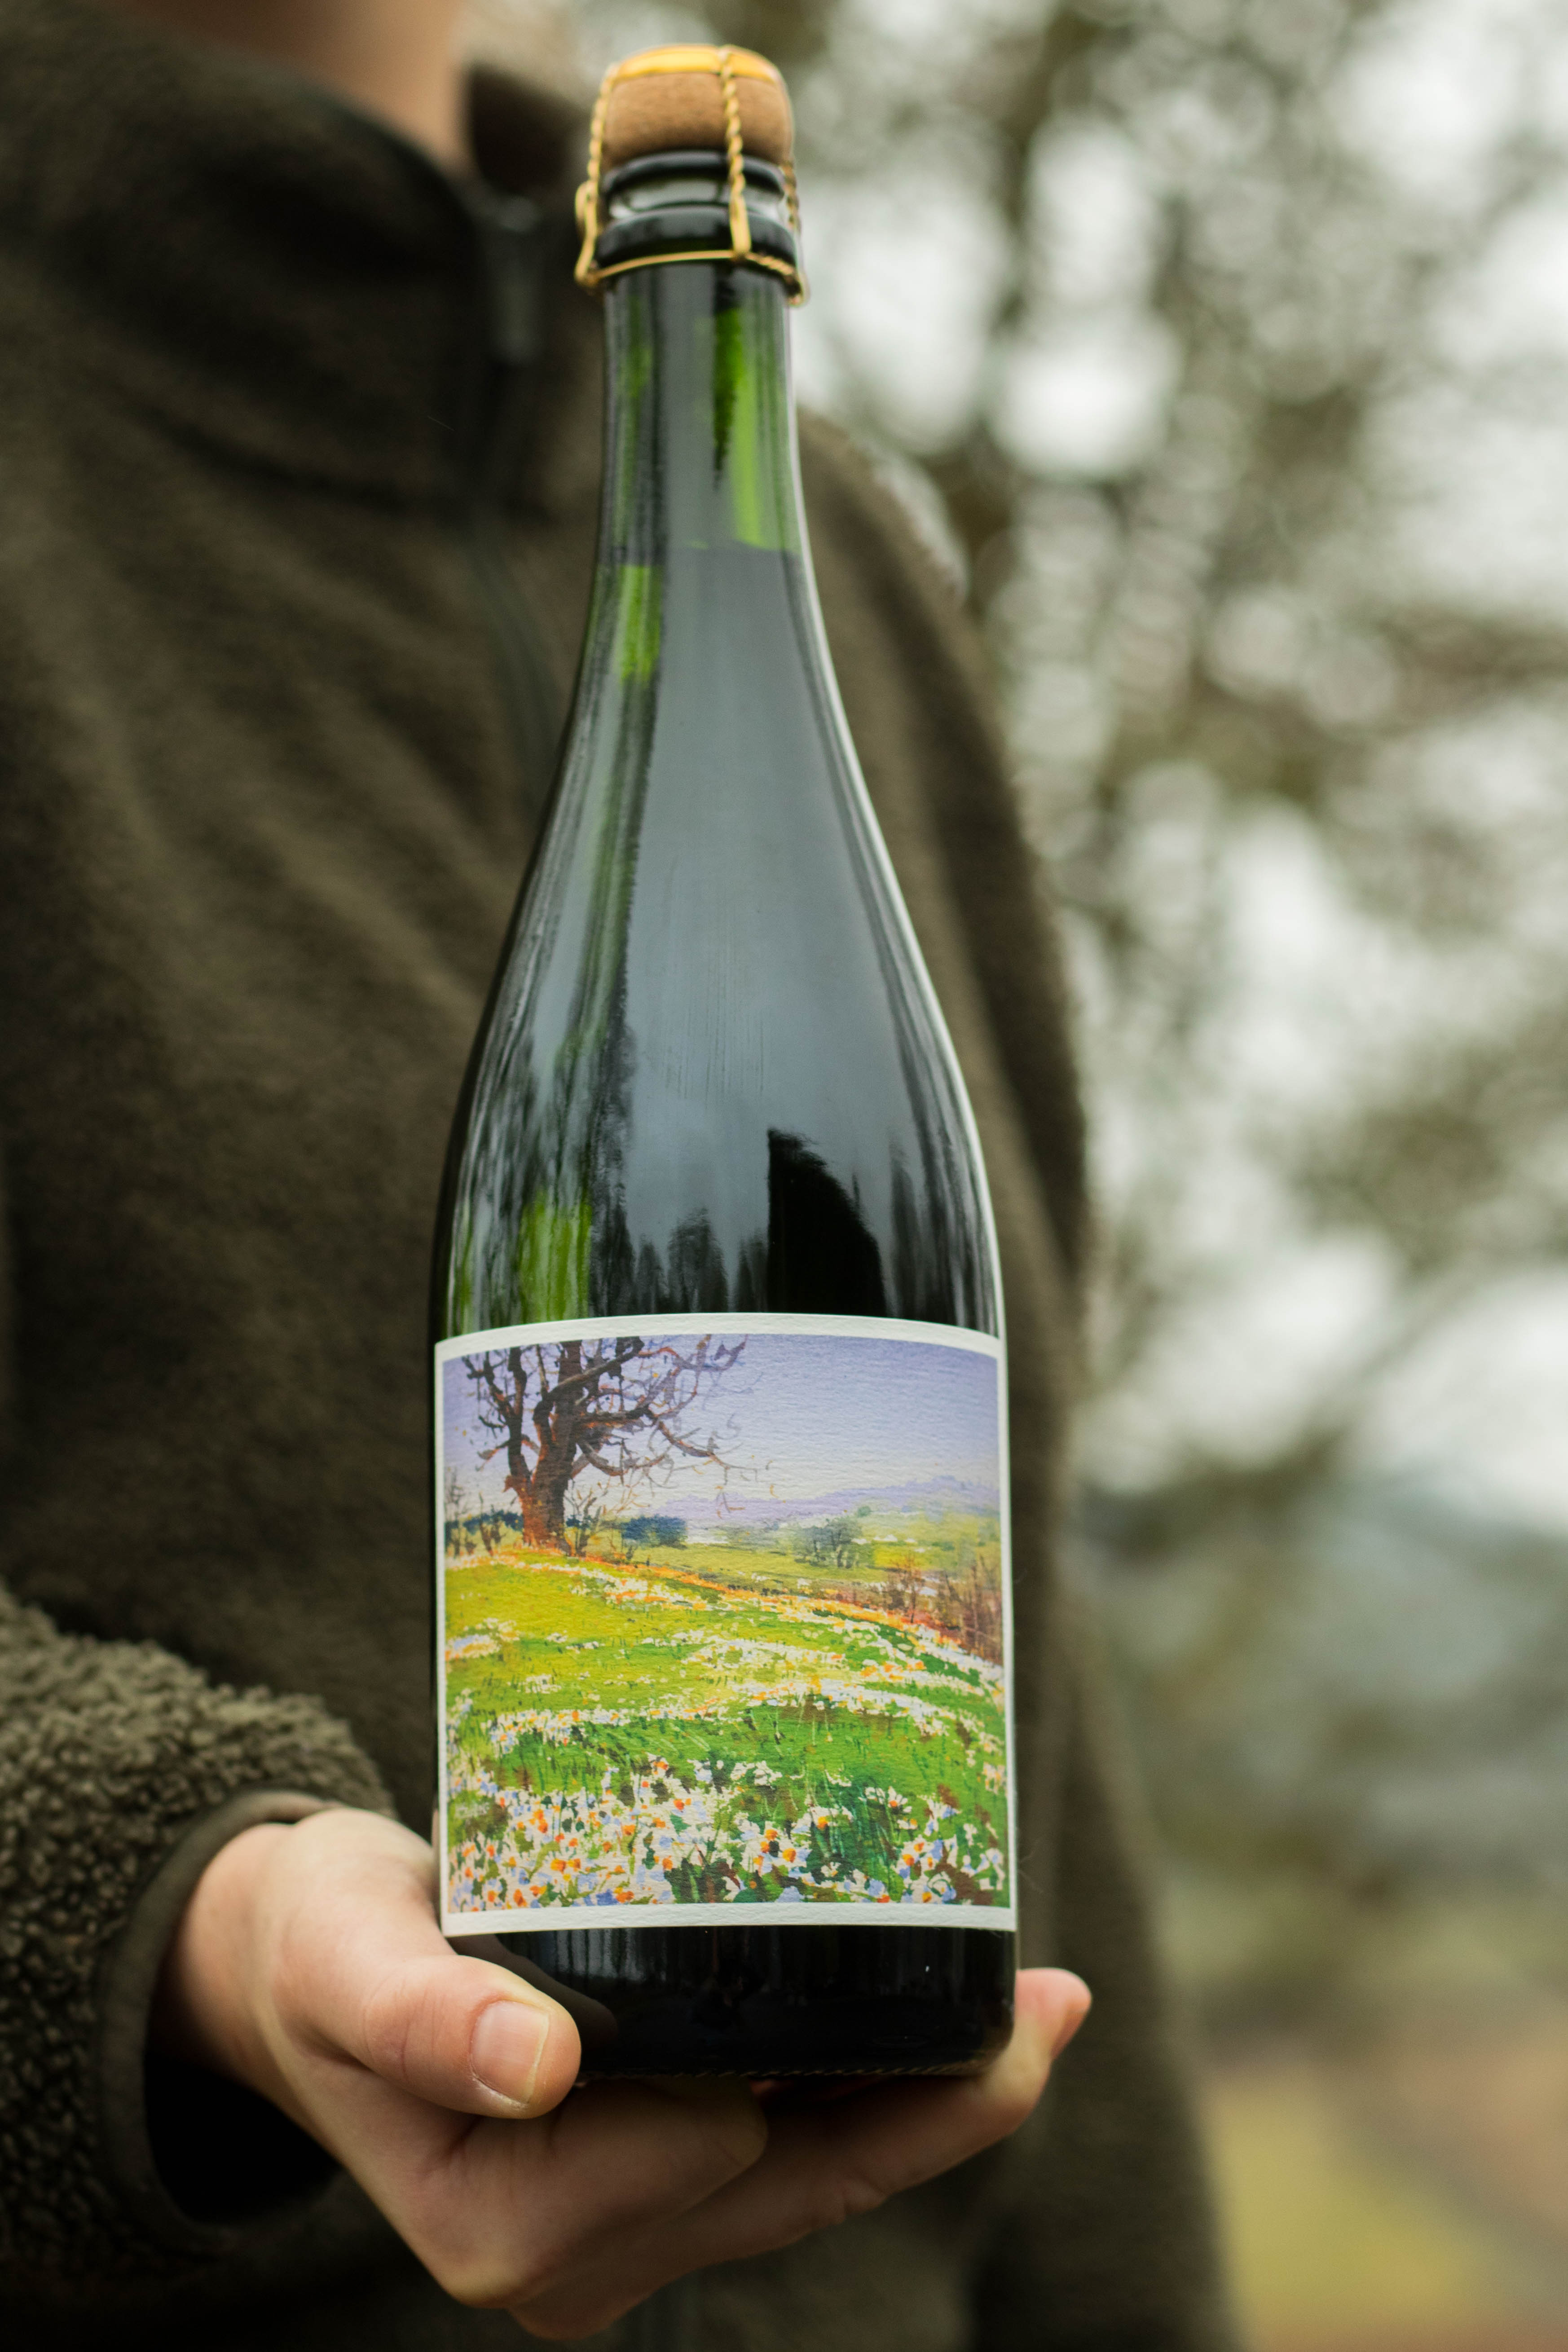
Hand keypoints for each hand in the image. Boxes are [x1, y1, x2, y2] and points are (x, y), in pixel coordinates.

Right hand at [155, 1807, 1089, 2339]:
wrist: (300, 1963)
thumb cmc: (322, 1951)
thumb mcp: (347, 1962)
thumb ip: (424, 2018)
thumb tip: (534, 2070)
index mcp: (504, 2230)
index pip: (702, 2151)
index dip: (800, 2071)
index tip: (928, 1981)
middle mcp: (569, 2263)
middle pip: (788, 2184)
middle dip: (927, 2099)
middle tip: (1049, 1999)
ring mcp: (616, 2239)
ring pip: (810, 2180)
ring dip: (931, 2102)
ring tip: (1042, 2007)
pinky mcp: (647, 2188)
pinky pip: (791, 2159)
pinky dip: (881, 2099)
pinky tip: (967, 2034)